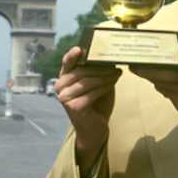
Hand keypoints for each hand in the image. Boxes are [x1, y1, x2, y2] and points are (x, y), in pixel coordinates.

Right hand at [55, 47, 120, 167]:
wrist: (95, 128)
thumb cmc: (96, 104)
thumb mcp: (95, 84)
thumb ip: (95, 72)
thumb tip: (106, 57)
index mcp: (63, 79)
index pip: (66, 64)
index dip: (72, 55)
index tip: (80, 48)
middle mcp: (60, 87)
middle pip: (80, 72)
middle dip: (99, 67)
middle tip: (114, 65)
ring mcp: (64, 98)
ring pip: (87, 81)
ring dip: (105, 76)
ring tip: (117, 73)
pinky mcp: (73, 107)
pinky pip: (92, 92)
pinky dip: (104, 87)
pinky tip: (113, 82)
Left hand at [130, 57, 177, 148]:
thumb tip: (175, 54)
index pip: (168, 64)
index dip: (152, 61)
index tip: (142, 56)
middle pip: (158, 76)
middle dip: (144, 70)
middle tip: (132, 64)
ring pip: (160, 85)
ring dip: (151, 78)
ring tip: (141, 69)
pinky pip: (167, 94)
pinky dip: (163, 87)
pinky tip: (161, 82)